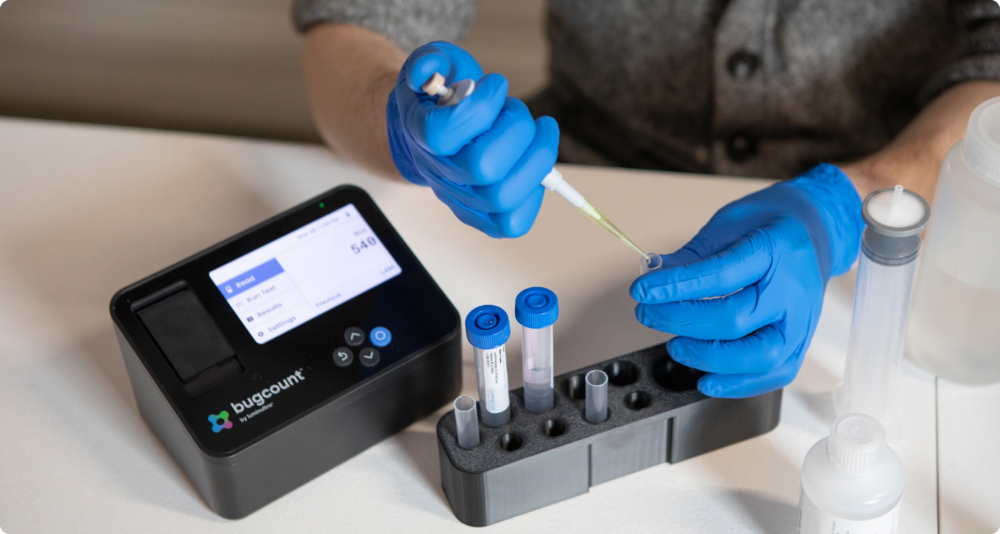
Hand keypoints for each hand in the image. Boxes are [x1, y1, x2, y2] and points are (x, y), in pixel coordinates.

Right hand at [386, 41, 558, 237]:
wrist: (433, 128)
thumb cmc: (439, 98)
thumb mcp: (432, 64)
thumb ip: (429, 61)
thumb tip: (427, 71)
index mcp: (421, 134)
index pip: (443, 134)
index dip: (481, 107)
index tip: (495, 85)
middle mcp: (440, 171)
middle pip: (483, 167)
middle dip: (516, 129)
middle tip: (516, 110)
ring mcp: (461, 197)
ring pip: (503, 196)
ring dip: (535, 157)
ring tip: (536, 132)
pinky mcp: (482, 214)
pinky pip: (512, 223)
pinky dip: (534, 194)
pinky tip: (534, 162)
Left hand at [630, 164, 863, 397]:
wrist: (816, 229)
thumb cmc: (770, 224)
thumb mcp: (729, 223)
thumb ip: (692, 255)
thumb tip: (652, 276)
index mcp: (775, 248)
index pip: (720, 275)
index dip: (675, 287)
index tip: (642, 290)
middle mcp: (793, 289)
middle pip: (735, 318)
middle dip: (681, 321)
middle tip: (648, 313)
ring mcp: (802, 320)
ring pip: (758, 355)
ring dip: (708, 356)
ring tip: (675, 345)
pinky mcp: (802, 342)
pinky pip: (775, 373)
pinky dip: (738, 384)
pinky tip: (705, 378)